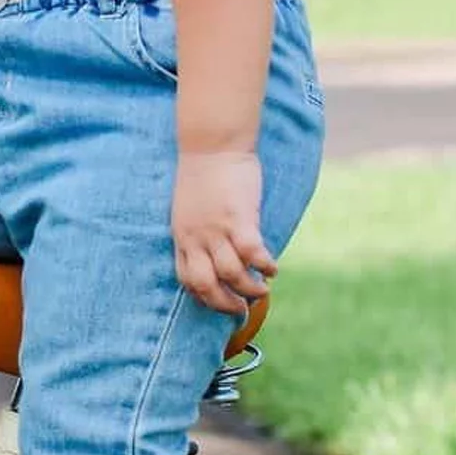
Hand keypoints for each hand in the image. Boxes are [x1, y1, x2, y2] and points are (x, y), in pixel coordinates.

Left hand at [172, 150, 276, 314]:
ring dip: (249, 289)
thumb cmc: (203, 174)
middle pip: (206, 285)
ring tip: (261, 290)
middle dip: (224, 304)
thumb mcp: (188, 209)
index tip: (218, 302)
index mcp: (182, 236)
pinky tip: (272, 268)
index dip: (203, 296)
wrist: (211, 144)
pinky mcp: (239, 218)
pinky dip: (264, 265)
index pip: (187, 278)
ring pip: (232, 274)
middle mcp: (196, 237)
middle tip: (241, 310)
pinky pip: (253, 253)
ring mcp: (216, 229)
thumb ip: (197, 232)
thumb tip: (215, 252)